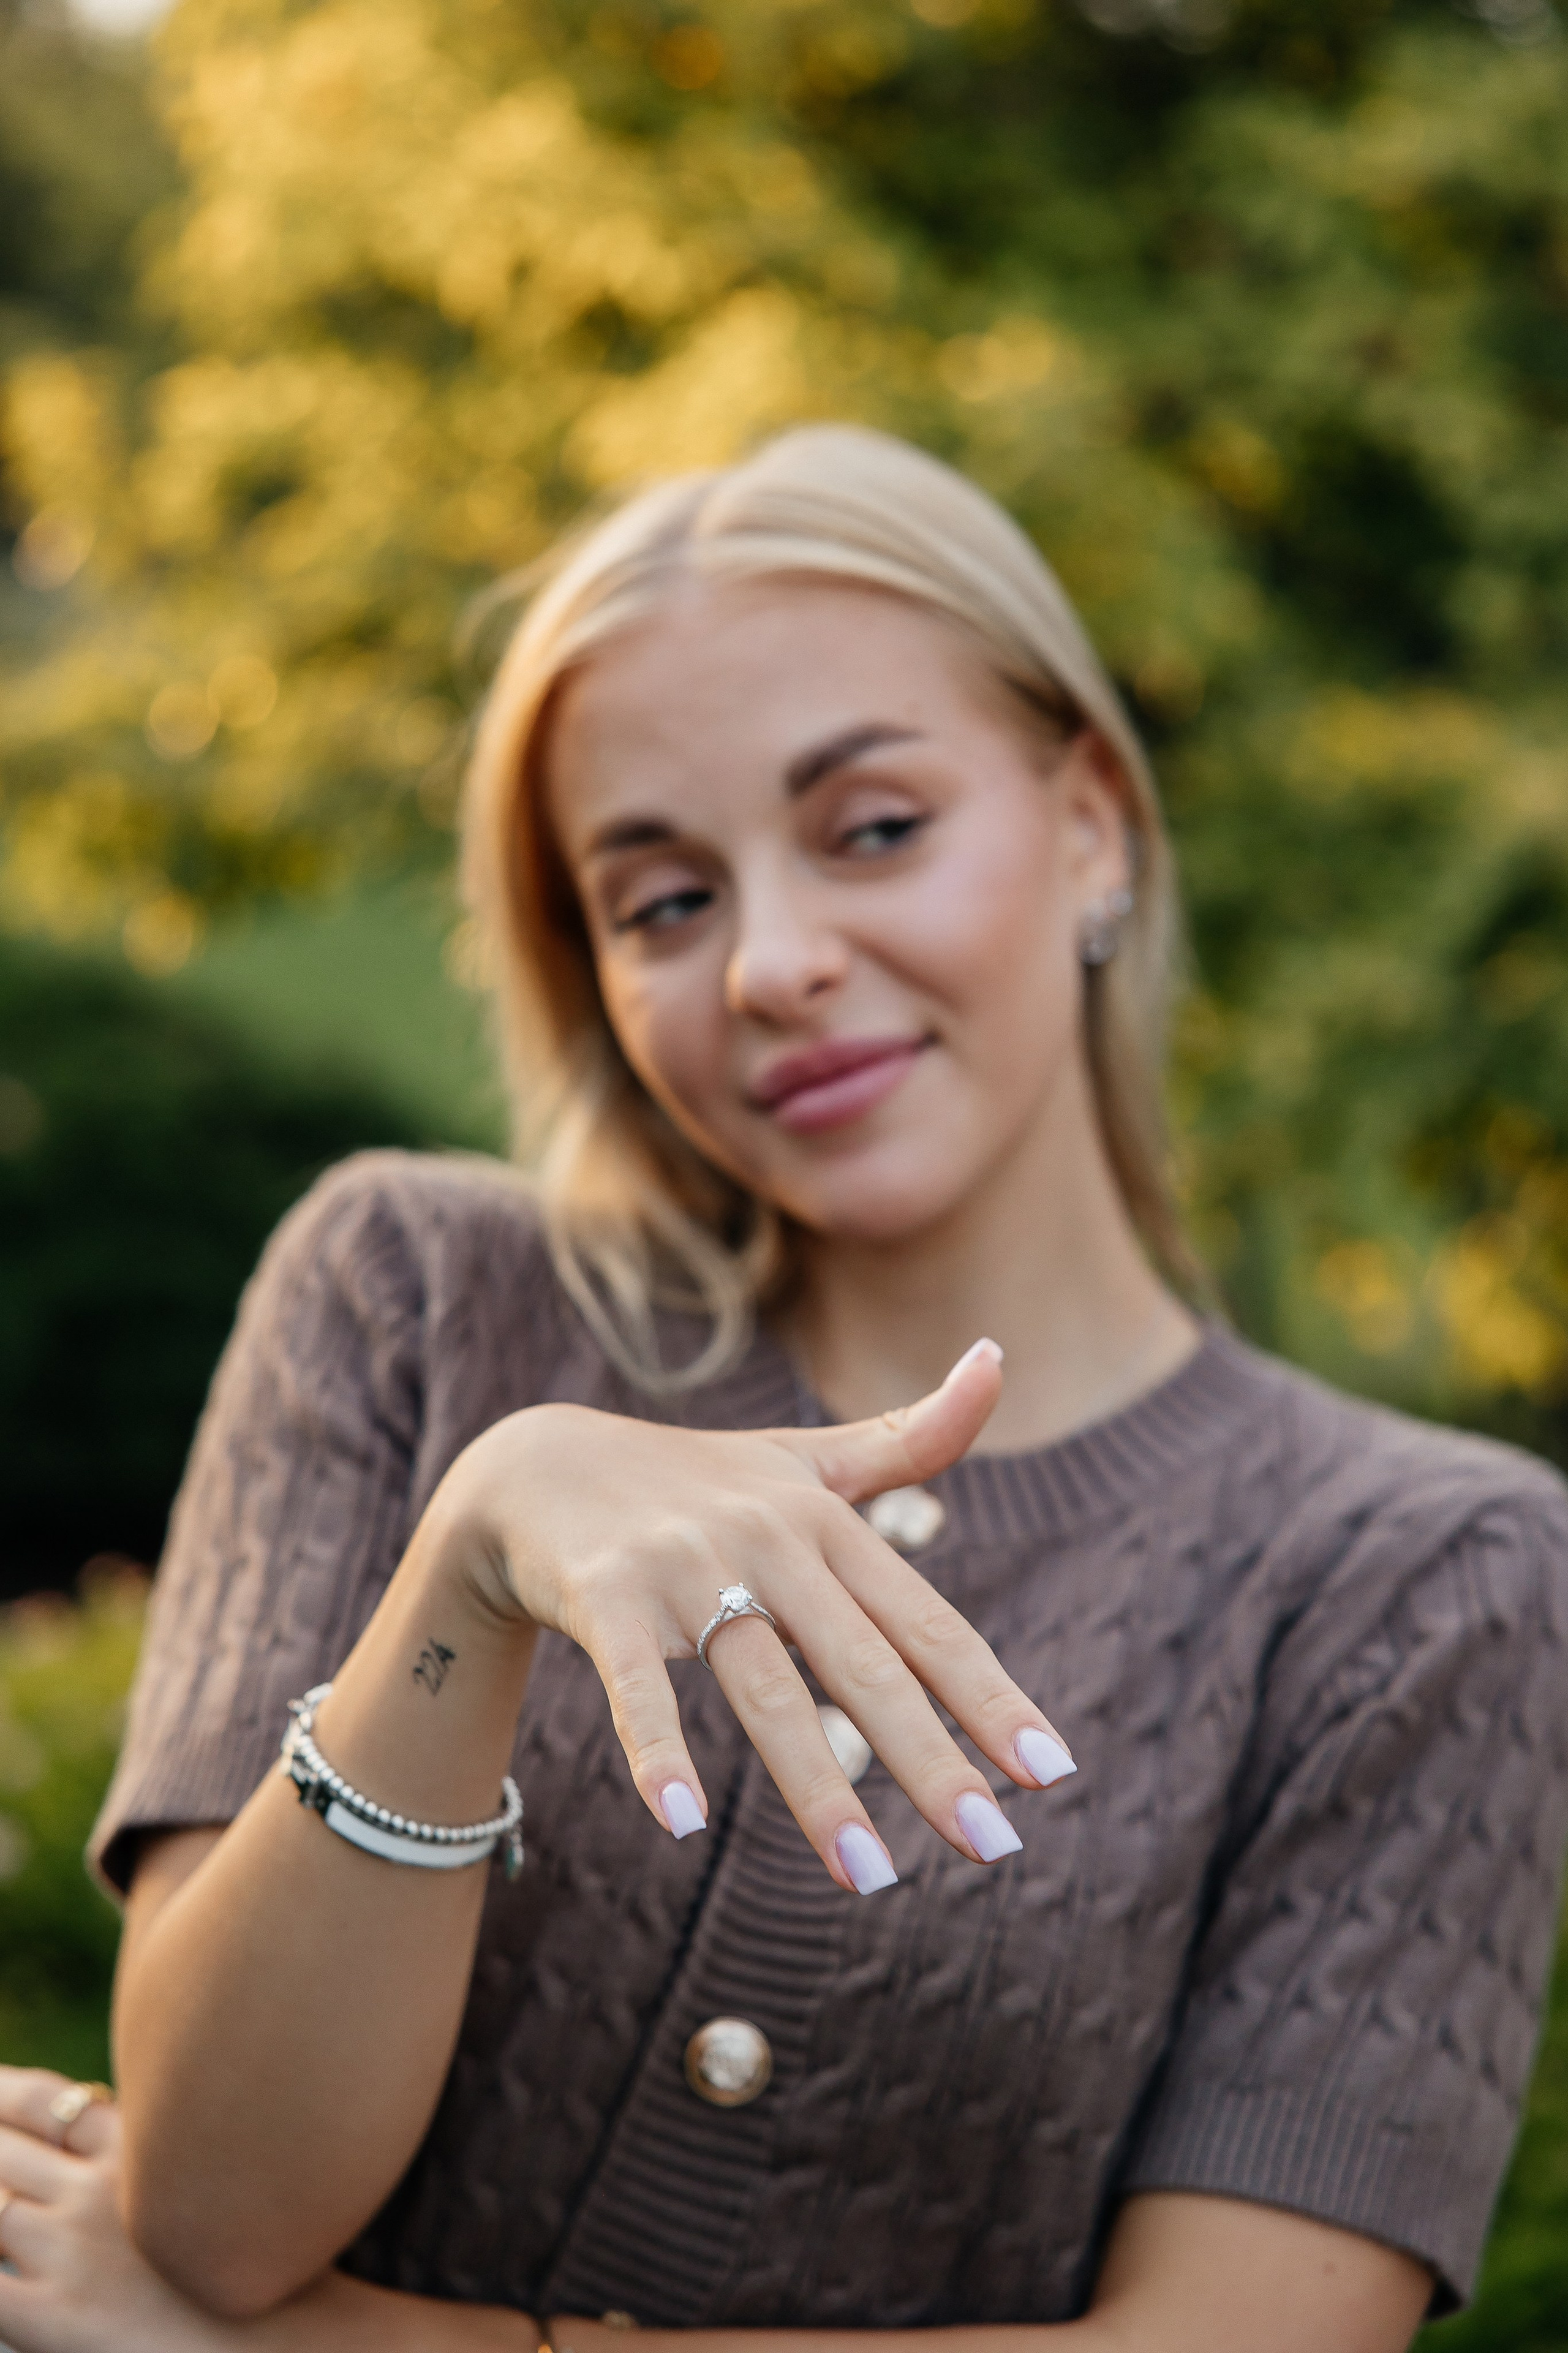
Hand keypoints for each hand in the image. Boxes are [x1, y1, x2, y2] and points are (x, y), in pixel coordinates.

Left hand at [0, 2066, 225, 2352]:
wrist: (261, 2342)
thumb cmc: (243, 2274)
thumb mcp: (207, 2185)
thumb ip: (151, 2156)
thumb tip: (106, 2132)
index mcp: (138, 2149)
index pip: (44, 2101)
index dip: (1, 2090)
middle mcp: (99, 2188)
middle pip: (3, 2150)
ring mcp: (71, 2248)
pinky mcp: (50, 2315)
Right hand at [440, 1339, 1075, 1890]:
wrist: (536, 1464)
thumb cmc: (692, 1478)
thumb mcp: (804, 1456)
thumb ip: (909, 1435)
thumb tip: (999, 1356)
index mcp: (825, 1519)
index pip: (926, 1623)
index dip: (991, 1696)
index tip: (1052, 1772)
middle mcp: (767, 1540)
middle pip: (863, 1665)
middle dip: (931, 1759)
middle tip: (991, 1846)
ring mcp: (686, 1568)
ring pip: (764, 1688)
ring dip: (817, 1787)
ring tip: (869, 1876)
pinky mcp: (608, 1596)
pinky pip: (639, 1684)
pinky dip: (657, 1747)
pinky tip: (681, 1821)